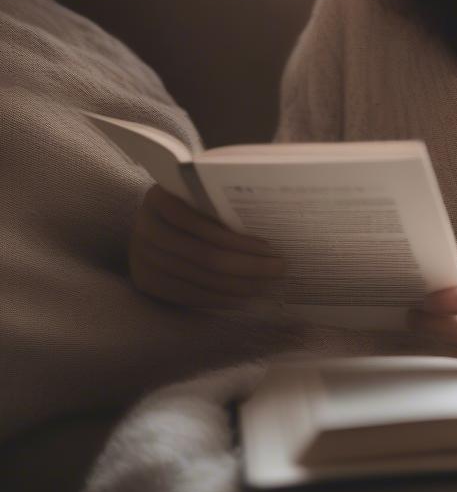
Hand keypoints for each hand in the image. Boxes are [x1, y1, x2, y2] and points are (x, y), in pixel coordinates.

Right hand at [129, 184, 286, 308]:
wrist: (151, 222)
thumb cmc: (188, 203)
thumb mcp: (199, 193)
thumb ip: (222, 199)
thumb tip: (271, 212)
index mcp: (160, 197)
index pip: (203, 224)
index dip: (238, 240)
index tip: (270, 247)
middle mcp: (145, 228)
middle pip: (205, 256)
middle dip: (248, 265)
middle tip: (278, 268)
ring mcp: (141, 257)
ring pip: (200, 279)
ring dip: (238, 285)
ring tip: (266, 284)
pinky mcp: (145, 281)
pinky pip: (188, 295)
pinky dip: (218, 298)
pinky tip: (242, 297)